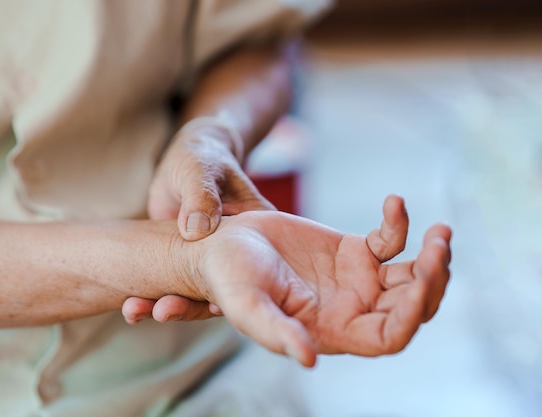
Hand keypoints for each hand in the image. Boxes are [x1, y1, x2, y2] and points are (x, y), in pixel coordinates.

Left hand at [122, 119, 273, 323]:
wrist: (185, 161)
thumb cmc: (200, 159)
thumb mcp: (201, 171)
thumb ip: (201, 197)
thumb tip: (196, 231)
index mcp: (255, 234)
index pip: (255, 272)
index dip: (236, 292)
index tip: (211, 307)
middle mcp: (237, 256)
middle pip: (222, 290)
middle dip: (192, 306)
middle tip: (163, 311)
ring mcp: (209, 263)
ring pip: (195, 294)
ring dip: (168, 306)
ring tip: (135, 311)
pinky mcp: (185, 266)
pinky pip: (173, 287)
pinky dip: (152, 298)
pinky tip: (130, 307)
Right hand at [193, 195, 450, 366]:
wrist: (221, 243)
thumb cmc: (227, 278)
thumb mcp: (246, 304)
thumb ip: (276, 332)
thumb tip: (309, 360)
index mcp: (333, 330)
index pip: (388, 336)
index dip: (410, 316)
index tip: (420, 282)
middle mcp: (352, 309)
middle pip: (412, 306)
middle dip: (432, 281)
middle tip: (437, 247)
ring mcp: (357, 279)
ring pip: (412, 276)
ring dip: (432, 257)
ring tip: (439, 231)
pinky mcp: (354, 251)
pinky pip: (390, 241)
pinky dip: (398, 223)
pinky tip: (393, 201)